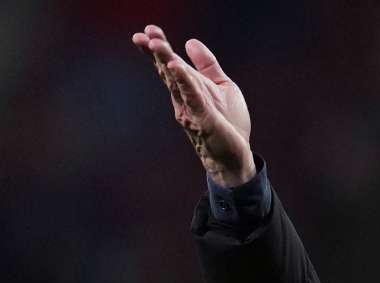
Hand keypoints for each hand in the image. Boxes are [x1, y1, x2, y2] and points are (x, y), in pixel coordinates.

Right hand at [132, 25, 255, 187]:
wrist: (236, 155)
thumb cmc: (228, 123)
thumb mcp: (221, 86)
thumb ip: (207, 64)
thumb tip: (190, 41)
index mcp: (188, 88)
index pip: (170, 65)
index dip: (159, 48)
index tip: (149, 30)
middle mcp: (183, 98)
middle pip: (167, 71)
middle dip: (156, 53)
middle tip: (143, 35)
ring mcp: (190, 110)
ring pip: (175, 82)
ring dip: (166, 62)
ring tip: (156, 44)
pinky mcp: (203, 119)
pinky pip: (192, 98)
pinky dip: (184, 82)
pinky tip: (176, 67)